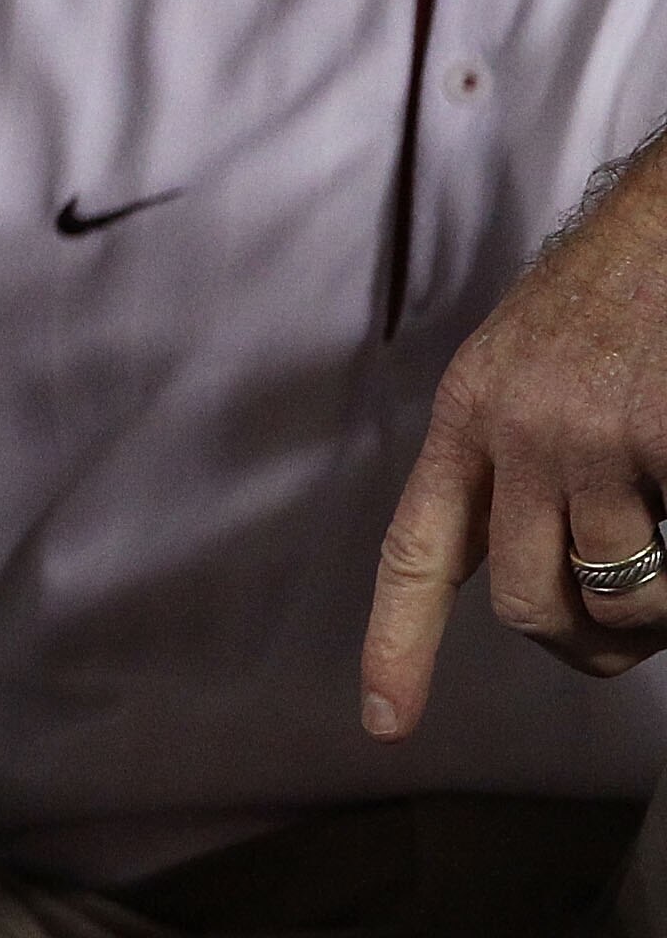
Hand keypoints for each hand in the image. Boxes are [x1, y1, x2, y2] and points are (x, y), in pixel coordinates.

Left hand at [364, 151, 666, 733]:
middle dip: (581, 638)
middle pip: (525, 602)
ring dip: (660, 606)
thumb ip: (514, 465)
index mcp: (468, 414)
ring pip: (621, 596)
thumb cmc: (608, 301)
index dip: (397, 643)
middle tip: (624, 630)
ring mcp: (597, 437)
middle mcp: (518, 430)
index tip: (384, 722)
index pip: (414, 548)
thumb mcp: (523, 369)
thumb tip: (550, 586)